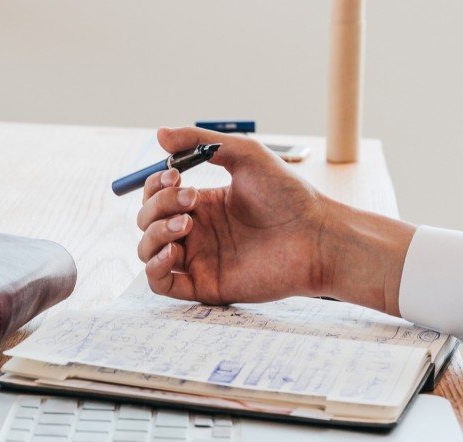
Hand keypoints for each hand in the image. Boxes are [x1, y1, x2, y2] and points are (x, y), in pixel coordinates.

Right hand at [136, 127, 332, 304]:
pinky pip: (160, 284)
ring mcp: (199, 260)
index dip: (156, 185)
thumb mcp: (245, 155)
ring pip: (147, 250)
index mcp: (203, 203)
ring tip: (187, 224)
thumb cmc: (288, 195)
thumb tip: (158, 134)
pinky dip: (154, 267)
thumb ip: (200, 141)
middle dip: (158, 205)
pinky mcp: (205, 286)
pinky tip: (173, 251)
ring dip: (154, 233)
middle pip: (148, 220)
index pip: (157, 195)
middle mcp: (197, 232)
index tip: (175, 175)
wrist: (315, 236)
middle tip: (192, 200)